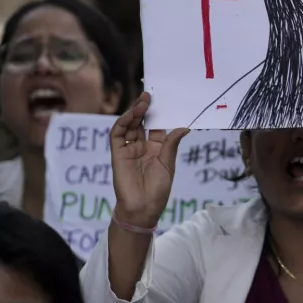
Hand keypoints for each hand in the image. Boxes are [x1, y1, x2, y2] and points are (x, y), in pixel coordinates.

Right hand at [110, 93, 188, 227]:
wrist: (143, 208)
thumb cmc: (158, 189)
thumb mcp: (168, 164)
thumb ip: (171, 144)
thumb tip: (185, 127)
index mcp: (156, 147)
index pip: (156, 125)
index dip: (158, 113)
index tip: (162, 99)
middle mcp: (142, 146)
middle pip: (142, 122)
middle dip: (145, 108)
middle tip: (149, 95)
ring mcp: (129, 149)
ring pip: (129, 125)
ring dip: (134, 113)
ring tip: (142, 102)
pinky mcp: (118, 154)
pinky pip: (117, 135)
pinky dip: (122, 123)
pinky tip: (131, 115)